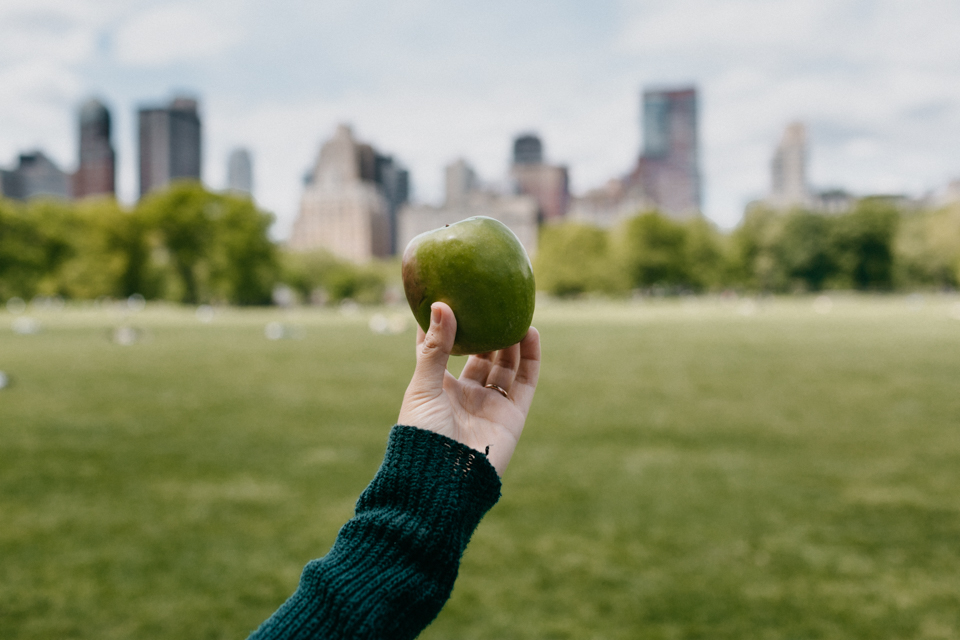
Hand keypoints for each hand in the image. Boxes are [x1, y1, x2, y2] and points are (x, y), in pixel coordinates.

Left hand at [398, 302, 540, 475]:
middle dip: (487, 330)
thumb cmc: (423, 434)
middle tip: (492, 301)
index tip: (450, 296)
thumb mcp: (423, 387)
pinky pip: (525, 381)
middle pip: (480, 356)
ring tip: (514, 311)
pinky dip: (530, 357)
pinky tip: (530, 332)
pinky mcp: (512, 416)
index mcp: (437, 389)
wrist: (445, 480)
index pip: (441, 351)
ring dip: (510, 339)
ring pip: (504, 365)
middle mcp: (465, 396)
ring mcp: (490, 405)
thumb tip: (440, 304)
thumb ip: (434, 348)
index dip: (445, 326)